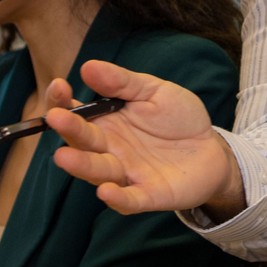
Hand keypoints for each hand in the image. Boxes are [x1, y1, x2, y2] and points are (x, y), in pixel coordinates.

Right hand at [44, 59, 246, 219]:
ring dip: (81, 166)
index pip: (75, 113)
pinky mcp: (148, 195)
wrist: (212, 148)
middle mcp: (109, 150)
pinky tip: (105, 191)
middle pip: (82, 142)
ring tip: (63, 157)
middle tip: (55, 118)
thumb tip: (88, 66)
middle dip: (68, 130)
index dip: (61, 101)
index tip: (58, 85)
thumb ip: (122, 82)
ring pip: (98, 172)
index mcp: (106, 122)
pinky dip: (117, 197)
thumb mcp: (153, 91)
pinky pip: (129, 199)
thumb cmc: (178, 119)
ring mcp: (127, 174)